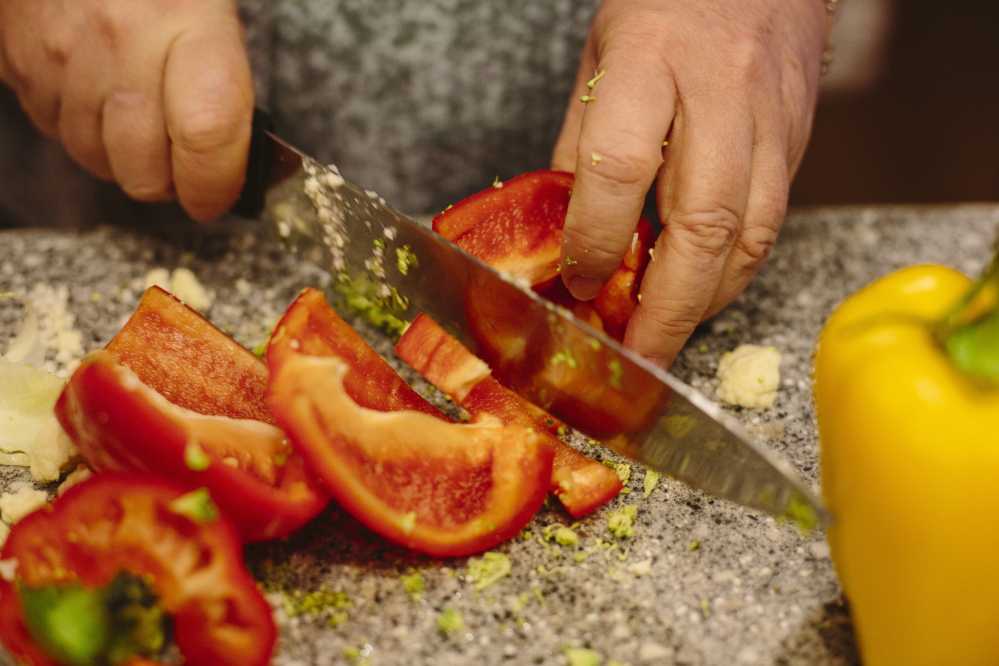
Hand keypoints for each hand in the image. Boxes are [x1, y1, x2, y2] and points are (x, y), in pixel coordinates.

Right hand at [0, 0, 253, 221]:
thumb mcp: (213, 11)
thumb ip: (230, 87)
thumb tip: (243, 168)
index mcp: (186, 23)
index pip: (206, 136)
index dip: (217, 185)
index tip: (223, 197)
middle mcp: (121, 44)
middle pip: (146, 171)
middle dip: (173, 184)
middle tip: (187, 168)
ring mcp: (63, 59)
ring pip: (99, 161)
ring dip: (127, 161)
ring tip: (145, 124)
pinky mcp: (22, 67)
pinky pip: (59, 135)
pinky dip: (87, 134)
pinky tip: (104, 102)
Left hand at [552, 0, 828, 366]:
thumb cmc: (668, 5)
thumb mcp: (599, 60)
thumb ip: (580, 146)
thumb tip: (563, 233)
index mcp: (651, 61)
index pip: (620, 167)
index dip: (595, 238)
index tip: (577, 282)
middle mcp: (720, 95)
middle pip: (703, 222)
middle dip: (668, 305)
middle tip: (637, 354)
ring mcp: (770, 121)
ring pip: (750, 235)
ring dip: (707, 301)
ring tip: (668, 338)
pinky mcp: (797, 142)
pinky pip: (770, 224)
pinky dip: (735, 272)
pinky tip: (703, 293)